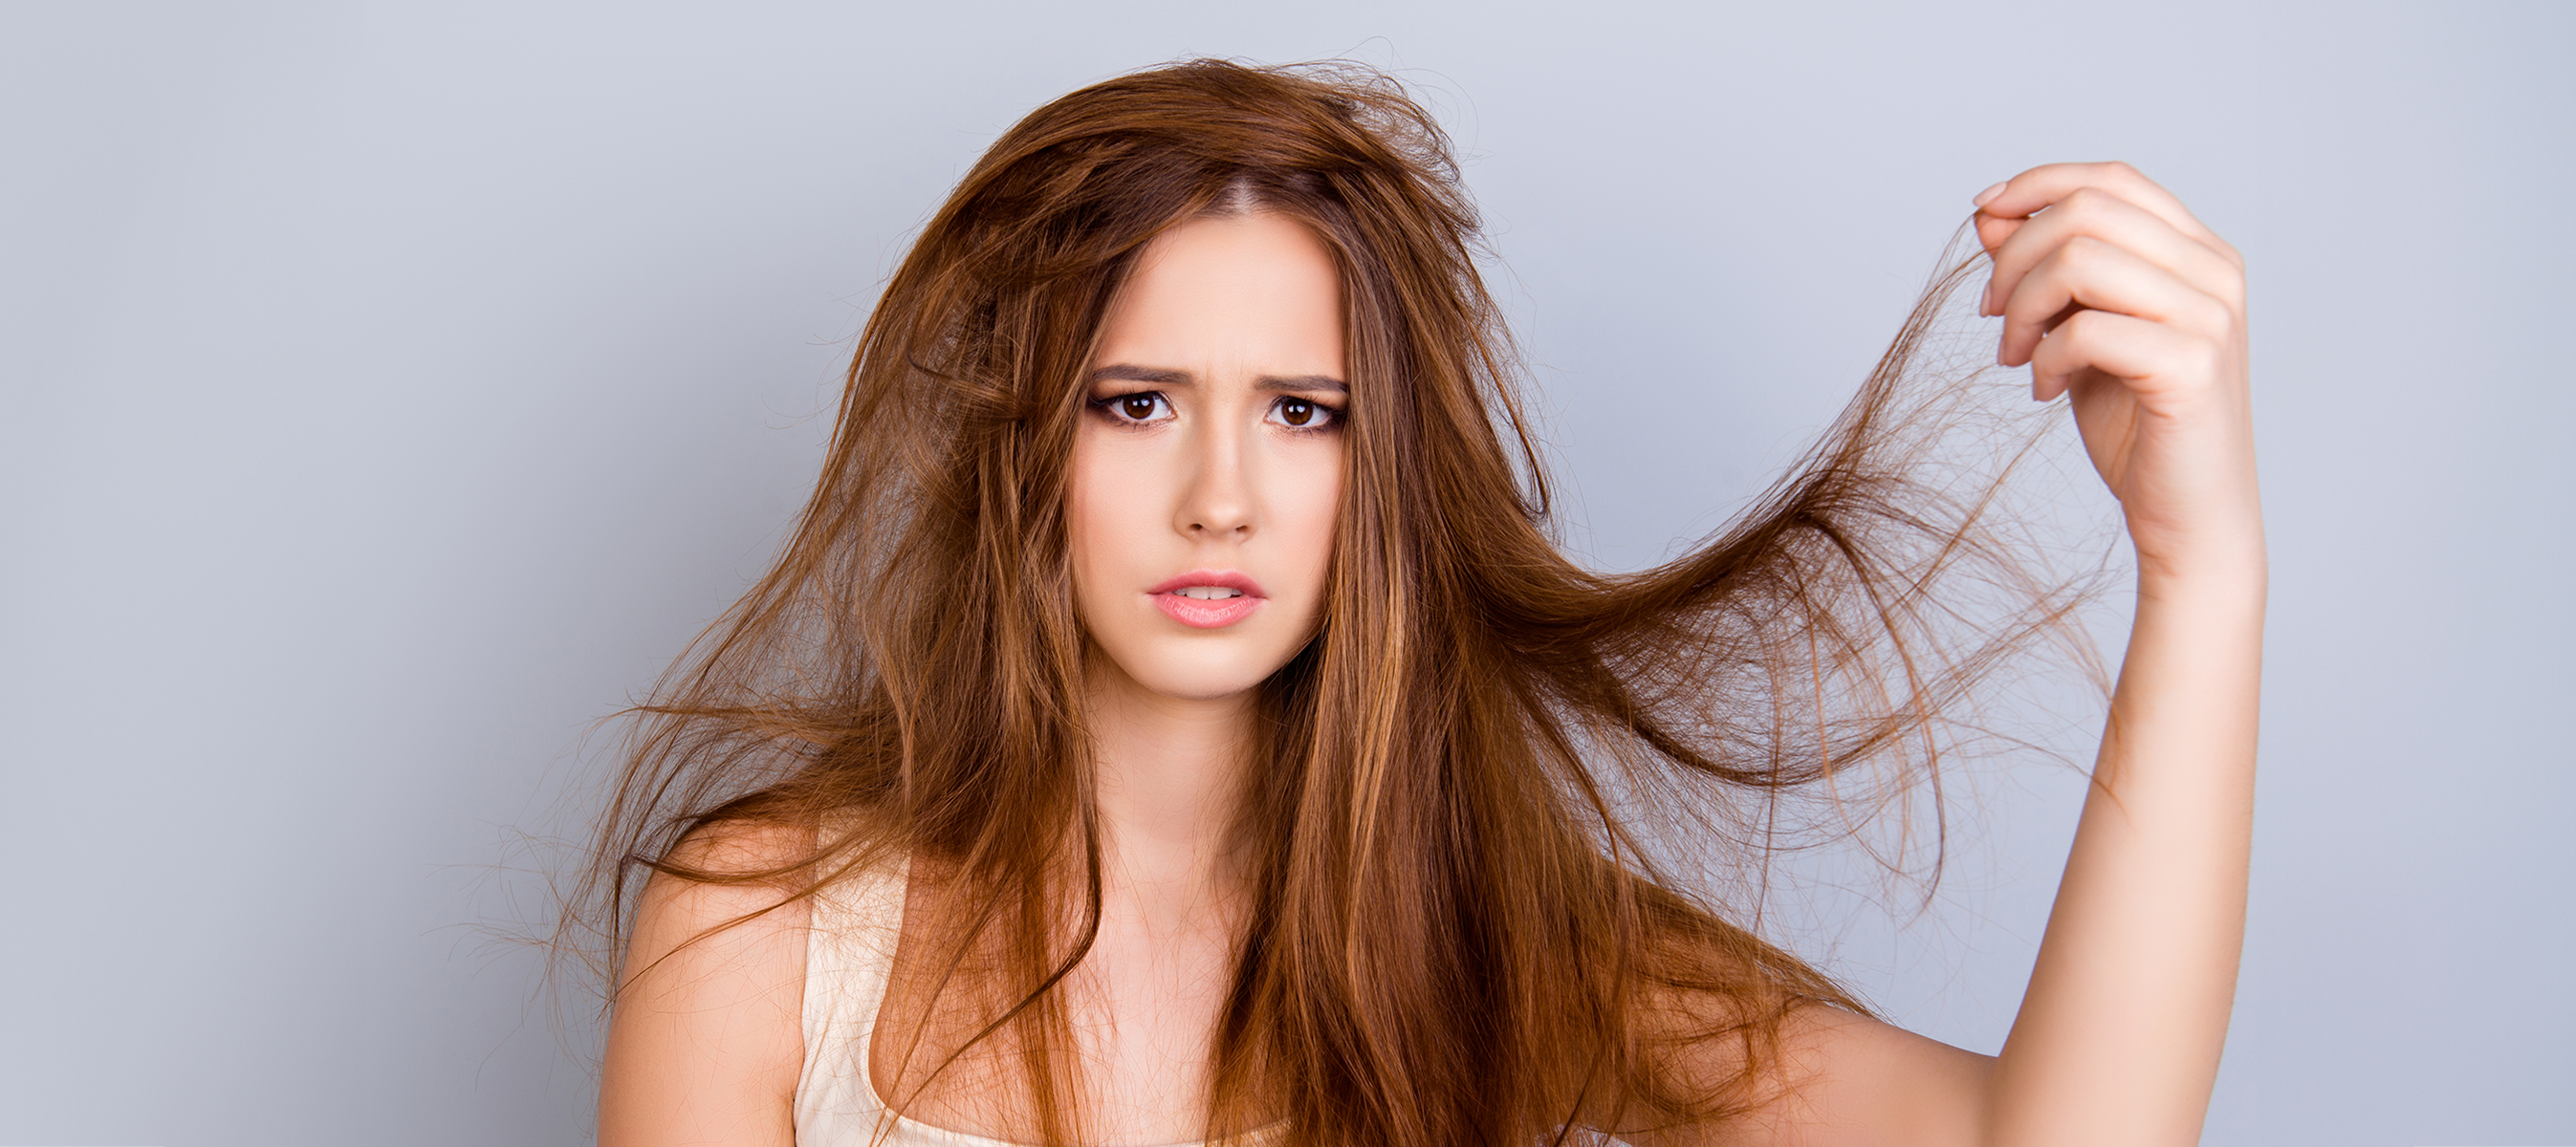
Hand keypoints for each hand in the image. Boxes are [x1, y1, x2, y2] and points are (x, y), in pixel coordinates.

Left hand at [1974, 163, 2261, 586]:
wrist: (2190, 516)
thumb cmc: (2136, 424)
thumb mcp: (2079, 331)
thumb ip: (2047, 271)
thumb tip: (1988, 214)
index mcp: (2198, 252)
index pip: (2111, 179)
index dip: (2037, 185)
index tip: (1982, 215)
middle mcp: (2214, 272)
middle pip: (2087, 210)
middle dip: (2015, 256)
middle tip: (1991, 313)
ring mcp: (2210, 317)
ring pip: (2080, 258)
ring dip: (2022, 306)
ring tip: (2013, 355)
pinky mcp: (2192, 366)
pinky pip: (2086, 329)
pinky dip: (2045, 357)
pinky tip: (2043, 391)